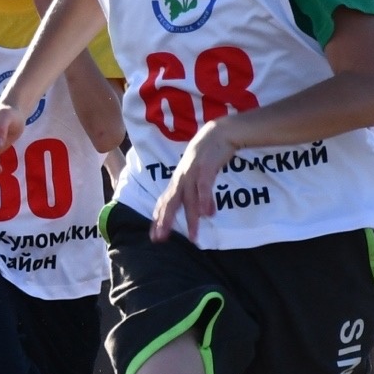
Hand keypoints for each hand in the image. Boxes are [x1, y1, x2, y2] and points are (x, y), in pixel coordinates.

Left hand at [149, 117, 243, 242]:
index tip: (155, 237)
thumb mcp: (197, 175)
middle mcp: (181, 178)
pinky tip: (206, 214)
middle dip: (165, 221)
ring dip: (191, 218)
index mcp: (178, 181)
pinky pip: (204, 186)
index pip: (165, 202)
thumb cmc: (207, 157)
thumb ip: (198, 194)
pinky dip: (204, 200)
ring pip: (189, 198)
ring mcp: (192, 172)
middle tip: (161, 239)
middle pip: (170, 202)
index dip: (159, 219)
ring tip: (192, 237)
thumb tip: (203, 214)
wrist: (218, 133)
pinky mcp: (206, 167)